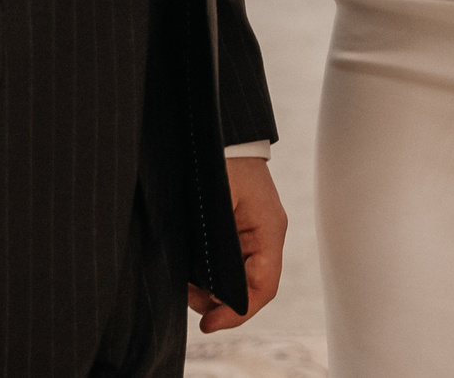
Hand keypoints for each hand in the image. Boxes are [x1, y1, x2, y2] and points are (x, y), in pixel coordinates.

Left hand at [189, 156, 286, 331]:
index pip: (263, 288)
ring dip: (210, 288)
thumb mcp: (218, 200)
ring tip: (184, 283)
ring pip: (236, 278)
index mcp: (268, 230)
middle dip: (217, 301)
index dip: (237, 313)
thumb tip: (208, 286)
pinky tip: (189, 270)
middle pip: (248, 288)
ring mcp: (252, 233)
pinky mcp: (237, 229)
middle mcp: (264, 236)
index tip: (208, 324)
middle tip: (187, 297)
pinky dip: (208, 272)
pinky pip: (227, 262)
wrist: (221, 130)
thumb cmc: (220, 156)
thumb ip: (217, 244)